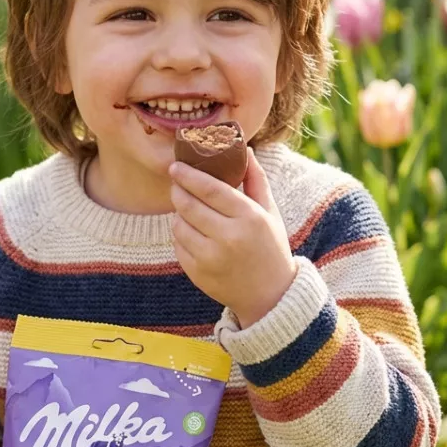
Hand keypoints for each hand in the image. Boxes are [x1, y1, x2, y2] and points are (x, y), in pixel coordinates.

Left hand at [169, 148, 296, 327]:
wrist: (270, 296)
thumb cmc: (270, 248)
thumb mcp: (269, 213)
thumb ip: (256, 180)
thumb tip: (245, 150)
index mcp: (249, 218)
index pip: (210, 189)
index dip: (189, 175)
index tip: (176, 167)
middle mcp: (229, 238)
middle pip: (189, 205)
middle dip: (178, 191)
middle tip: (176, 183)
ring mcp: (211, 258)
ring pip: (179, 225)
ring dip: (178, 214)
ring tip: (187, 209)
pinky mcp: (198, 273)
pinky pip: (178, 245)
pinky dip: (180, 235)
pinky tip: (191, 231)